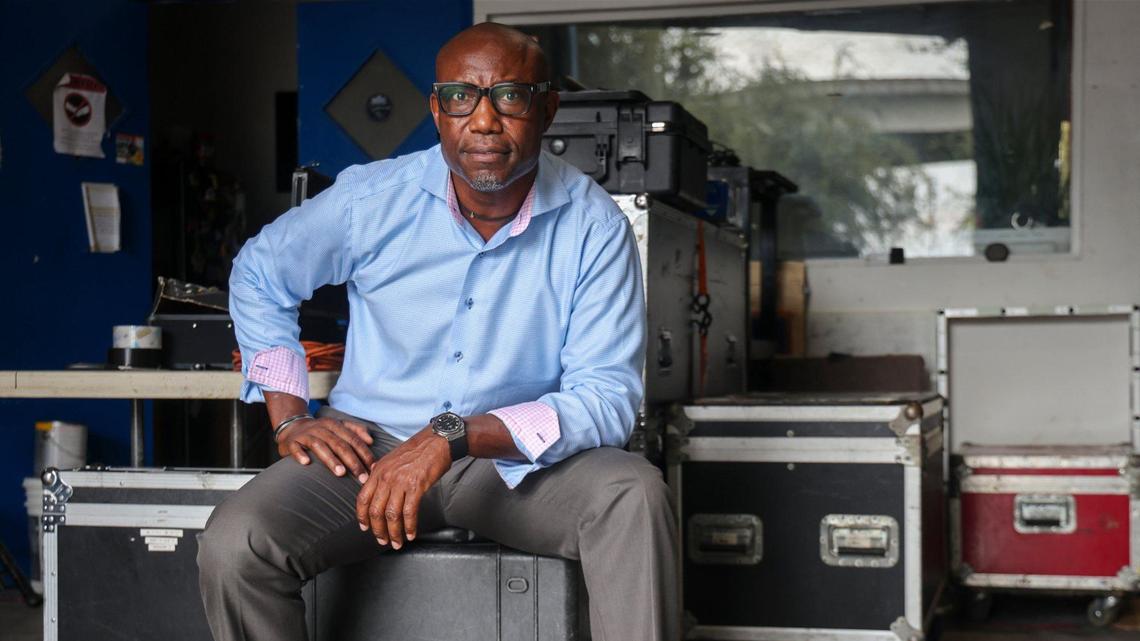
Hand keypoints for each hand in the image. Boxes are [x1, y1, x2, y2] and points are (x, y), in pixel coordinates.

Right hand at [277, 416, 374, 480]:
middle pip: (339, 444)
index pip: (353, 439)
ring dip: (331, 459)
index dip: (364, 453)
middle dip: (352, 462)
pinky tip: (306, 463)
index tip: (372, 468)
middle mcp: (322, 428)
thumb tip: (371, 440)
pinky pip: (296, 447)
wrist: (292, 427)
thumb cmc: (321, 432)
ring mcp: (306, 434)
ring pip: (319, 446)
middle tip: (361, 477)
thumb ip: (356, 430)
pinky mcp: (292, 441)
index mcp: (335, 425)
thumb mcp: (338, 427)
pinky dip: (300, 454)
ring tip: (341, 473)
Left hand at [356, 427, 450, 548]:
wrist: (437, 441)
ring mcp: (400, 482)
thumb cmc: (418, 449)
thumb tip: (370, 479)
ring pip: (392, 515)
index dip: (362, 516)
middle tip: (382, 540)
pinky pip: (409, 512)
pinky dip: (409, 527)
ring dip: (394, 532)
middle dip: (378, 530)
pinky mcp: (416, 486)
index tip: (365, 527)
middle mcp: (386, 477)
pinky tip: (411, 534)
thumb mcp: (392, 457)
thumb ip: (380, 470)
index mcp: (378, 471)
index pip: (363, 498)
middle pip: (376, 511)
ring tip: (397, 542)